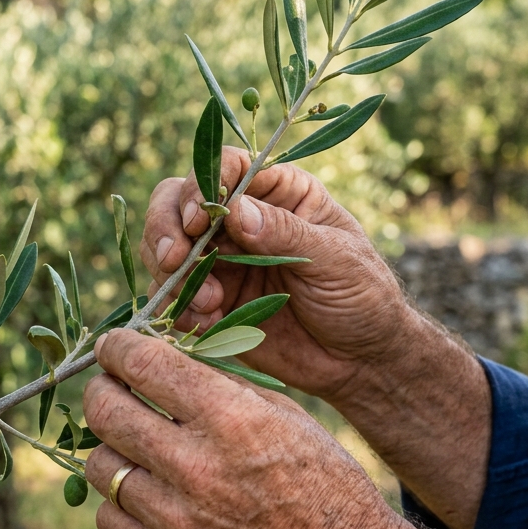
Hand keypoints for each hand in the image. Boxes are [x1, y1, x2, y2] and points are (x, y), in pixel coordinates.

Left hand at [83, 330, 400, 528]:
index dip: (118, 348)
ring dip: (111, 447)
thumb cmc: (324, 484)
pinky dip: (120, 499)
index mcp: (233, 420)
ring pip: (100, 466)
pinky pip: (109, 518)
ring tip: (133, 444)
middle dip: (102, 390)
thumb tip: (161, 357)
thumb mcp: (286, 416)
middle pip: (107, 412)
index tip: (113, 346)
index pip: (145, 365)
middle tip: (110, 388)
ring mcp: (178, 522)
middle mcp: (198, 468)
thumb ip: (222, 385)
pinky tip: (146, 490)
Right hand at [140, 147, 412, 399]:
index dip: (201, 185)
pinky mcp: (212, 299)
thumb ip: (286, 234)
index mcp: (280, 192)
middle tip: (172, 259)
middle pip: (178, 200)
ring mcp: (223, 260)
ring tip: (209, 303)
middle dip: (166, 226)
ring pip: (165, 247)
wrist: (360, 361)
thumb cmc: (362, 297)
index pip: (227, 167)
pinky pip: (172, 295)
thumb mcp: (336, 260)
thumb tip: (235, 210)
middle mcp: (242, 219)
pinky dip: (177, 306)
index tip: (197, 219)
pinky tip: (207, 322)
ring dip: (173, 273)